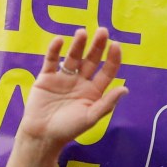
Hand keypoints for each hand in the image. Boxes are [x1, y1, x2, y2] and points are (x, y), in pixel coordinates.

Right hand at [17, 28, 126, 151]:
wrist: (41, 135)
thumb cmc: (68, 129)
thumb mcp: (90, 117)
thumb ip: (107, 103)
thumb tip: (125, 89)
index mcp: (93, 91)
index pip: (106, 71)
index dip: (112, 58)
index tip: (115, 45)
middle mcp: (80, 81)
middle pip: (91, 60)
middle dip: (97, 46)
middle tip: (103, 31)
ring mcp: (63, 78)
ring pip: (72, 57)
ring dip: (78, 44)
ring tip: (82, 33)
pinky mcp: (46, 77)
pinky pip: (51, 60)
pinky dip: (54, 50)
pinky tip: (60, 41)